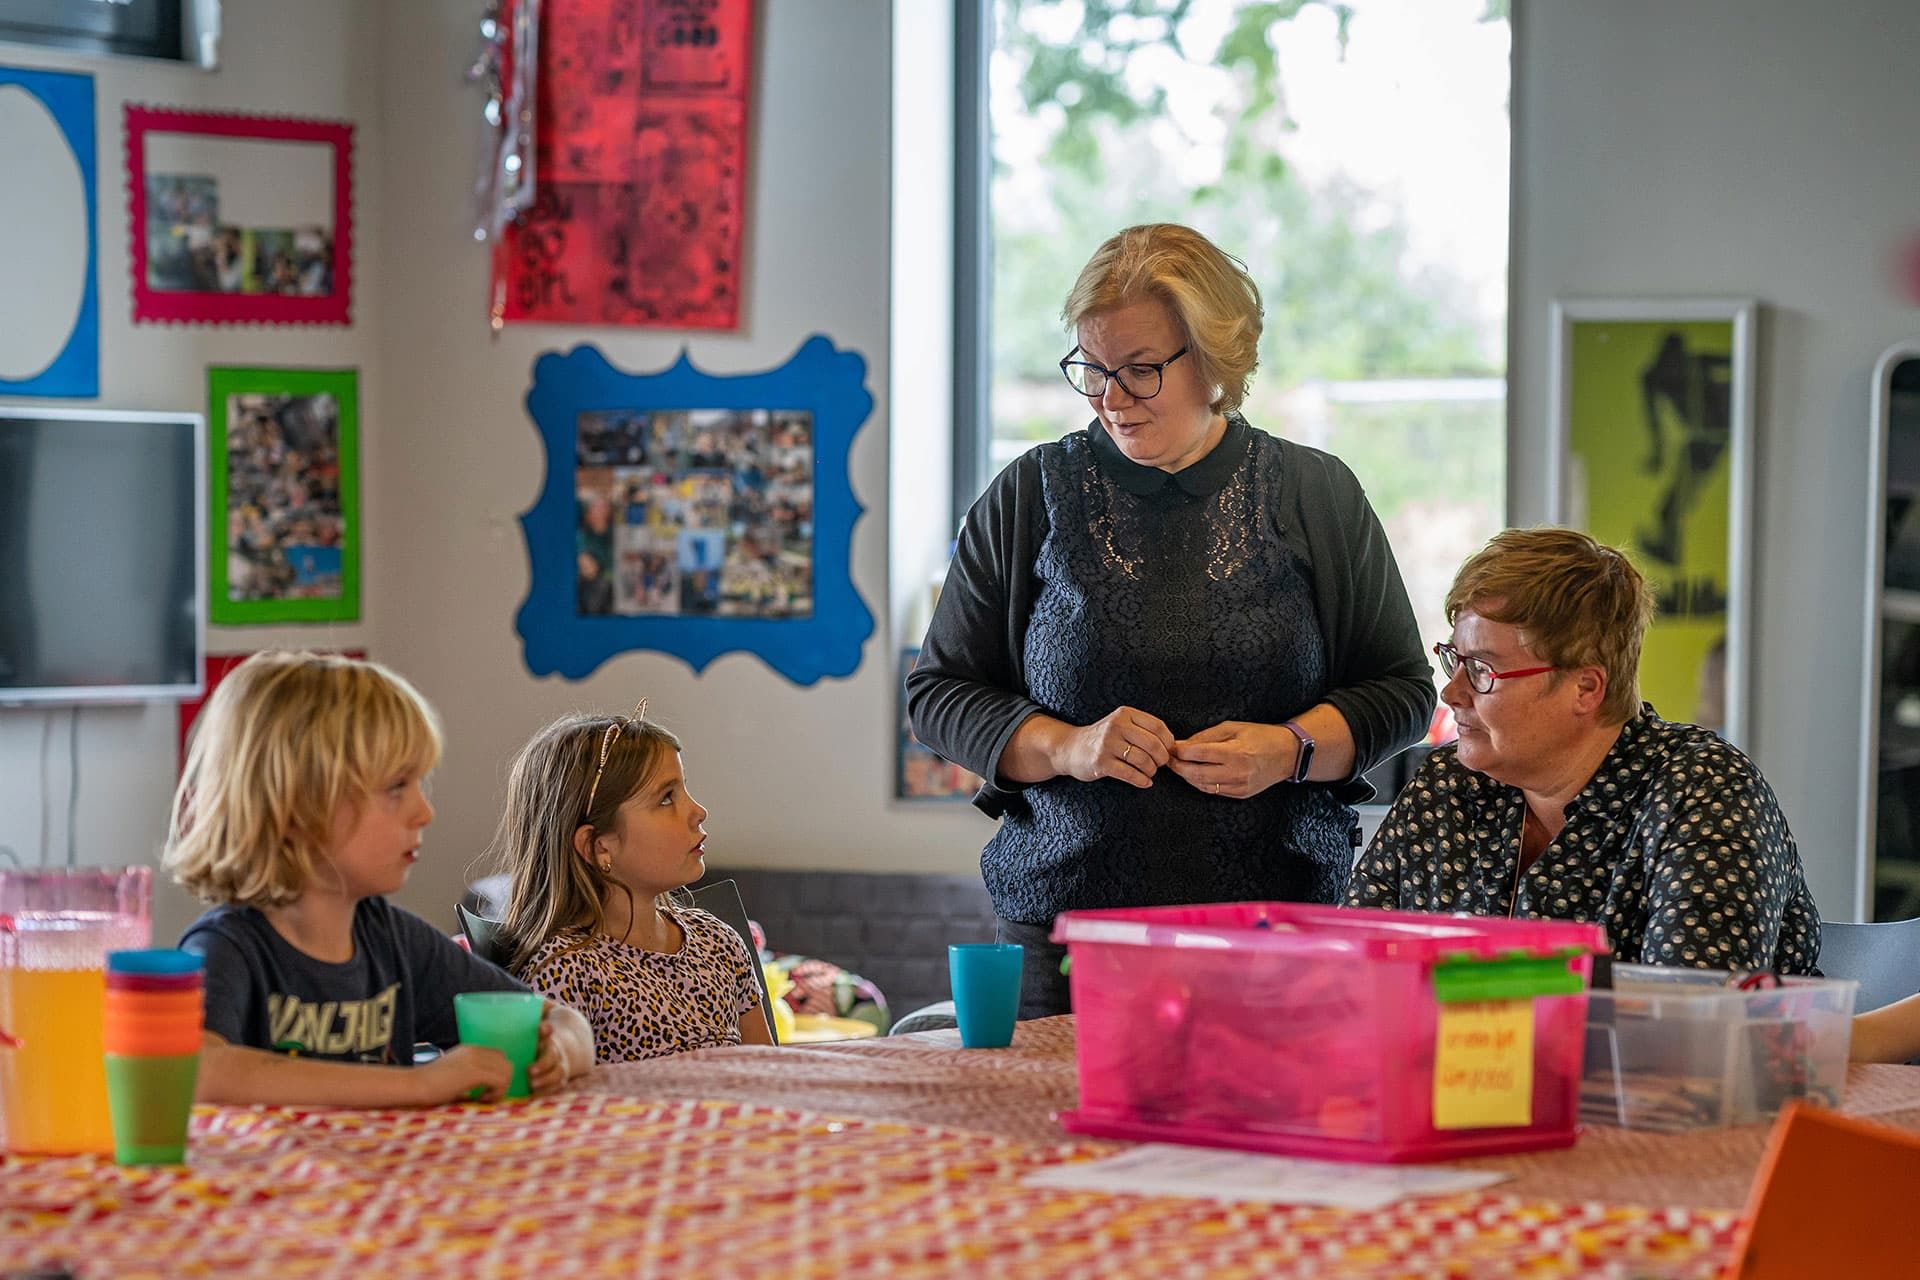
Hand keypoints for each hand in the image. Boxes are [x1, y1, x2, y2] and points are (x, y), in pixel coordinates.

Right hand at [418, 1043, 511, 1105]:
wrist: (412, 1086)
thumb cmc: (426, 1086)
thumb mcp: (452, 1076)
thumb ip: (469, 1076)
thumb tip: (485, 1090)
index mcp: (470, 1050)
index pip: (499, 1056)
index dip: (497, 1074)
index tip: (484, 1090)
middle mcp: (475, 1051)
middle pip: (506, 1063)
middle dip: (502, 1082)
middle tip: (485, 1096)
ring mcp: (475, 1059)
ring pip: (507, 1071)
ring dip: (500, 1088)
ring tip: (482, 1098)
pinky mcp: (473, 1072)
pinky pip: (500, 1080)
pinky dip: (496, 1093)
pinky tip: (479, 1099)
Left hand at [526, 1004, 571, 1095]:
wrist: (572, 1044)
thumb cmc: (545, 1032)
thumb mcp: (544, 1016)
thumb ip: (535, 1007)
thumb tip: (521, 998)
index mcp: (551, 1036)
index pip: (549, 1032)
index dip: (546, 1030)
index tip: (542, 1028)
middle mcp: (557, 1052)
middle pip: (553, 1057)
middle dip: (543, 1063)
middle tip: (530, 1069)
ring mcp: (559, 1067)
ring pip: (556, 1075)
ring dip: (545, 1080)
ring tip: (532, 1084)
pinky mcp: (558, 1080)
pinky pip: (553, 1088)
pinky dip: (544, 1092)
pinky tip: (532, 1096)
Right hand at [1058, 707, 1174, 788]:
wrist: (1071, 748)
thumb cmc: (1104, 739)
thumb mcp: (1121, 725)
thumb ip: (1144, 730)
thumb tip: (1172, 746)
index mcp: (1125, 714)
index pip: (1158, 726)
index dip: (1168, 741)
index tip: (1168, 751)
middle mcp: (1116, 726)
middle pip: (1153, 744)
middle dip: (1162, 758)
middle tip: (1160, 764)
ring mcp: (1107, 744)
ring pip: (1143, 760)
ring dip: (1151, 770)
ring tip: (1149, 772)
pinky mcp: (1101, 763)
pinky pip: (1130, 774)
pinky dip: (1142, 781)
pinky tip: (1145, 782)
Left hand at [1168, 721, 1292, 799]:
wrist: (1287, 754)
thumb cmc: (1261, 736)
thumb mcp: (1233, 727)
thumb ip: (1206, 736)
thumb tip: (1183, 744)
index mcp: (1235, 752)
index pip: (1198, 754)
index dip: (1180, 751)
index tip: (1171, 747)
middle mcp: (1237, 772)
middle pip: (1196, 774)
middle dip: (1178, 767)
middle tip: (1168, 760)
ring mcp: (1239, 786)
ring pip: (1203, 785)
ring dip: (1187, 777)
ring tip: (1179, 766)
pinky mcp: (1241, 794)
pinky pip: (1214, 791)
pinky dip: (1201, 783)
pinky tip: (1195, 774)